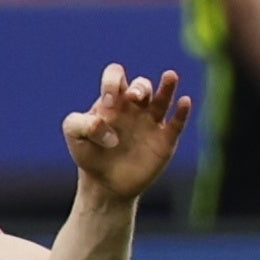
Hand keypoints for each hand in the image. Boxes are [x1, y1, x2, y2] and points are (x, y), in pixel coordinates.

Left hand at [61, 64, 191, 200]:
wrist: (104, 183)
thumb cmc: (88, 153)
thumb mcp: (74, 136)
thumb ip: (79, 123)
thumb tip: (101, 122)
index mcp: (112, 101)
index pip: (116, 76)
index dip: (113, 82)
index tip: (108, 101)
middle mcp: (134, 107)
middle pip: (142, 85)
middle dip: (139, 87)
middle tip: (133, 97)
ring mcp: (151, 122)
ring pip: (163, 98)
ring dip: (167, 87)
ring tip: (170, 75)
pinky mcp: (165, 139)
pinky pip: (177, 122)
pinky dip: (182, 111)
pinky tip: (185, 101)